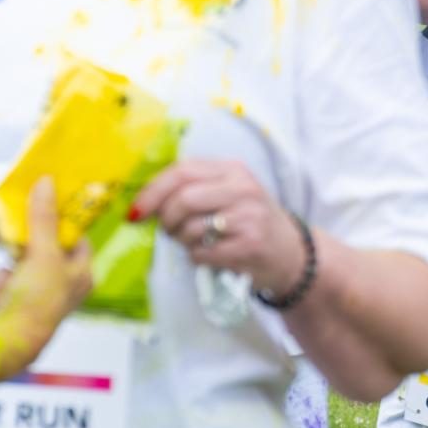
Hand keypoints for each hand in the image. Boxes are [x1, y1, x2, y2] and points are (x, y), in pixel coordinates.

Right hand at [0, 178, 91, 354]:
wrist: (5, 347)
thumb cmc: (36, 301)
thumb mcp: (42, 253)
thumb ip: (43, 218)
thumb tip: (47, 182)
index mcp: (82, 275)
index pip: (75, 239)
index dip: (59, 226)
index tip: (41, 210)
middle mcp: (64, 289)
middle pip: (41, 254)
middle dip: (21, 256)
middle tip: (14, 251)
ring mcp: (39, 303)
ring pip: (16, 272)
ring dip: (4, 277)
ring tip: (5, 287)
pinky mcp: (15, 314)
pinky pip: (1, 290)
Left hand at [131, 159, 306, 295]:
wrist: (291, 253)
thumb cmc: (250, 221)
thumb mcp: (229, 193)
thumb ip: (193, 189)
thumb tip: (143, 204)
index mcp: (234, 170)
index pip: (182, 171)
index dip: (152, 192)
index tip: (135, 212)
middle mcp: (243, 189)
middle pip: (183, 199)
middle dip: (166, 219)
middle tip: (168, 230)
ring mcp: (248, 217)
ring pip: (190, 229)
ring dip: (182, 241)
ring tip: (196, 242)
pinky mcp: (249, 246)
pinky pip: (201, 253)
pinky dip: (197, 258)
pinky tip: (212, 255)